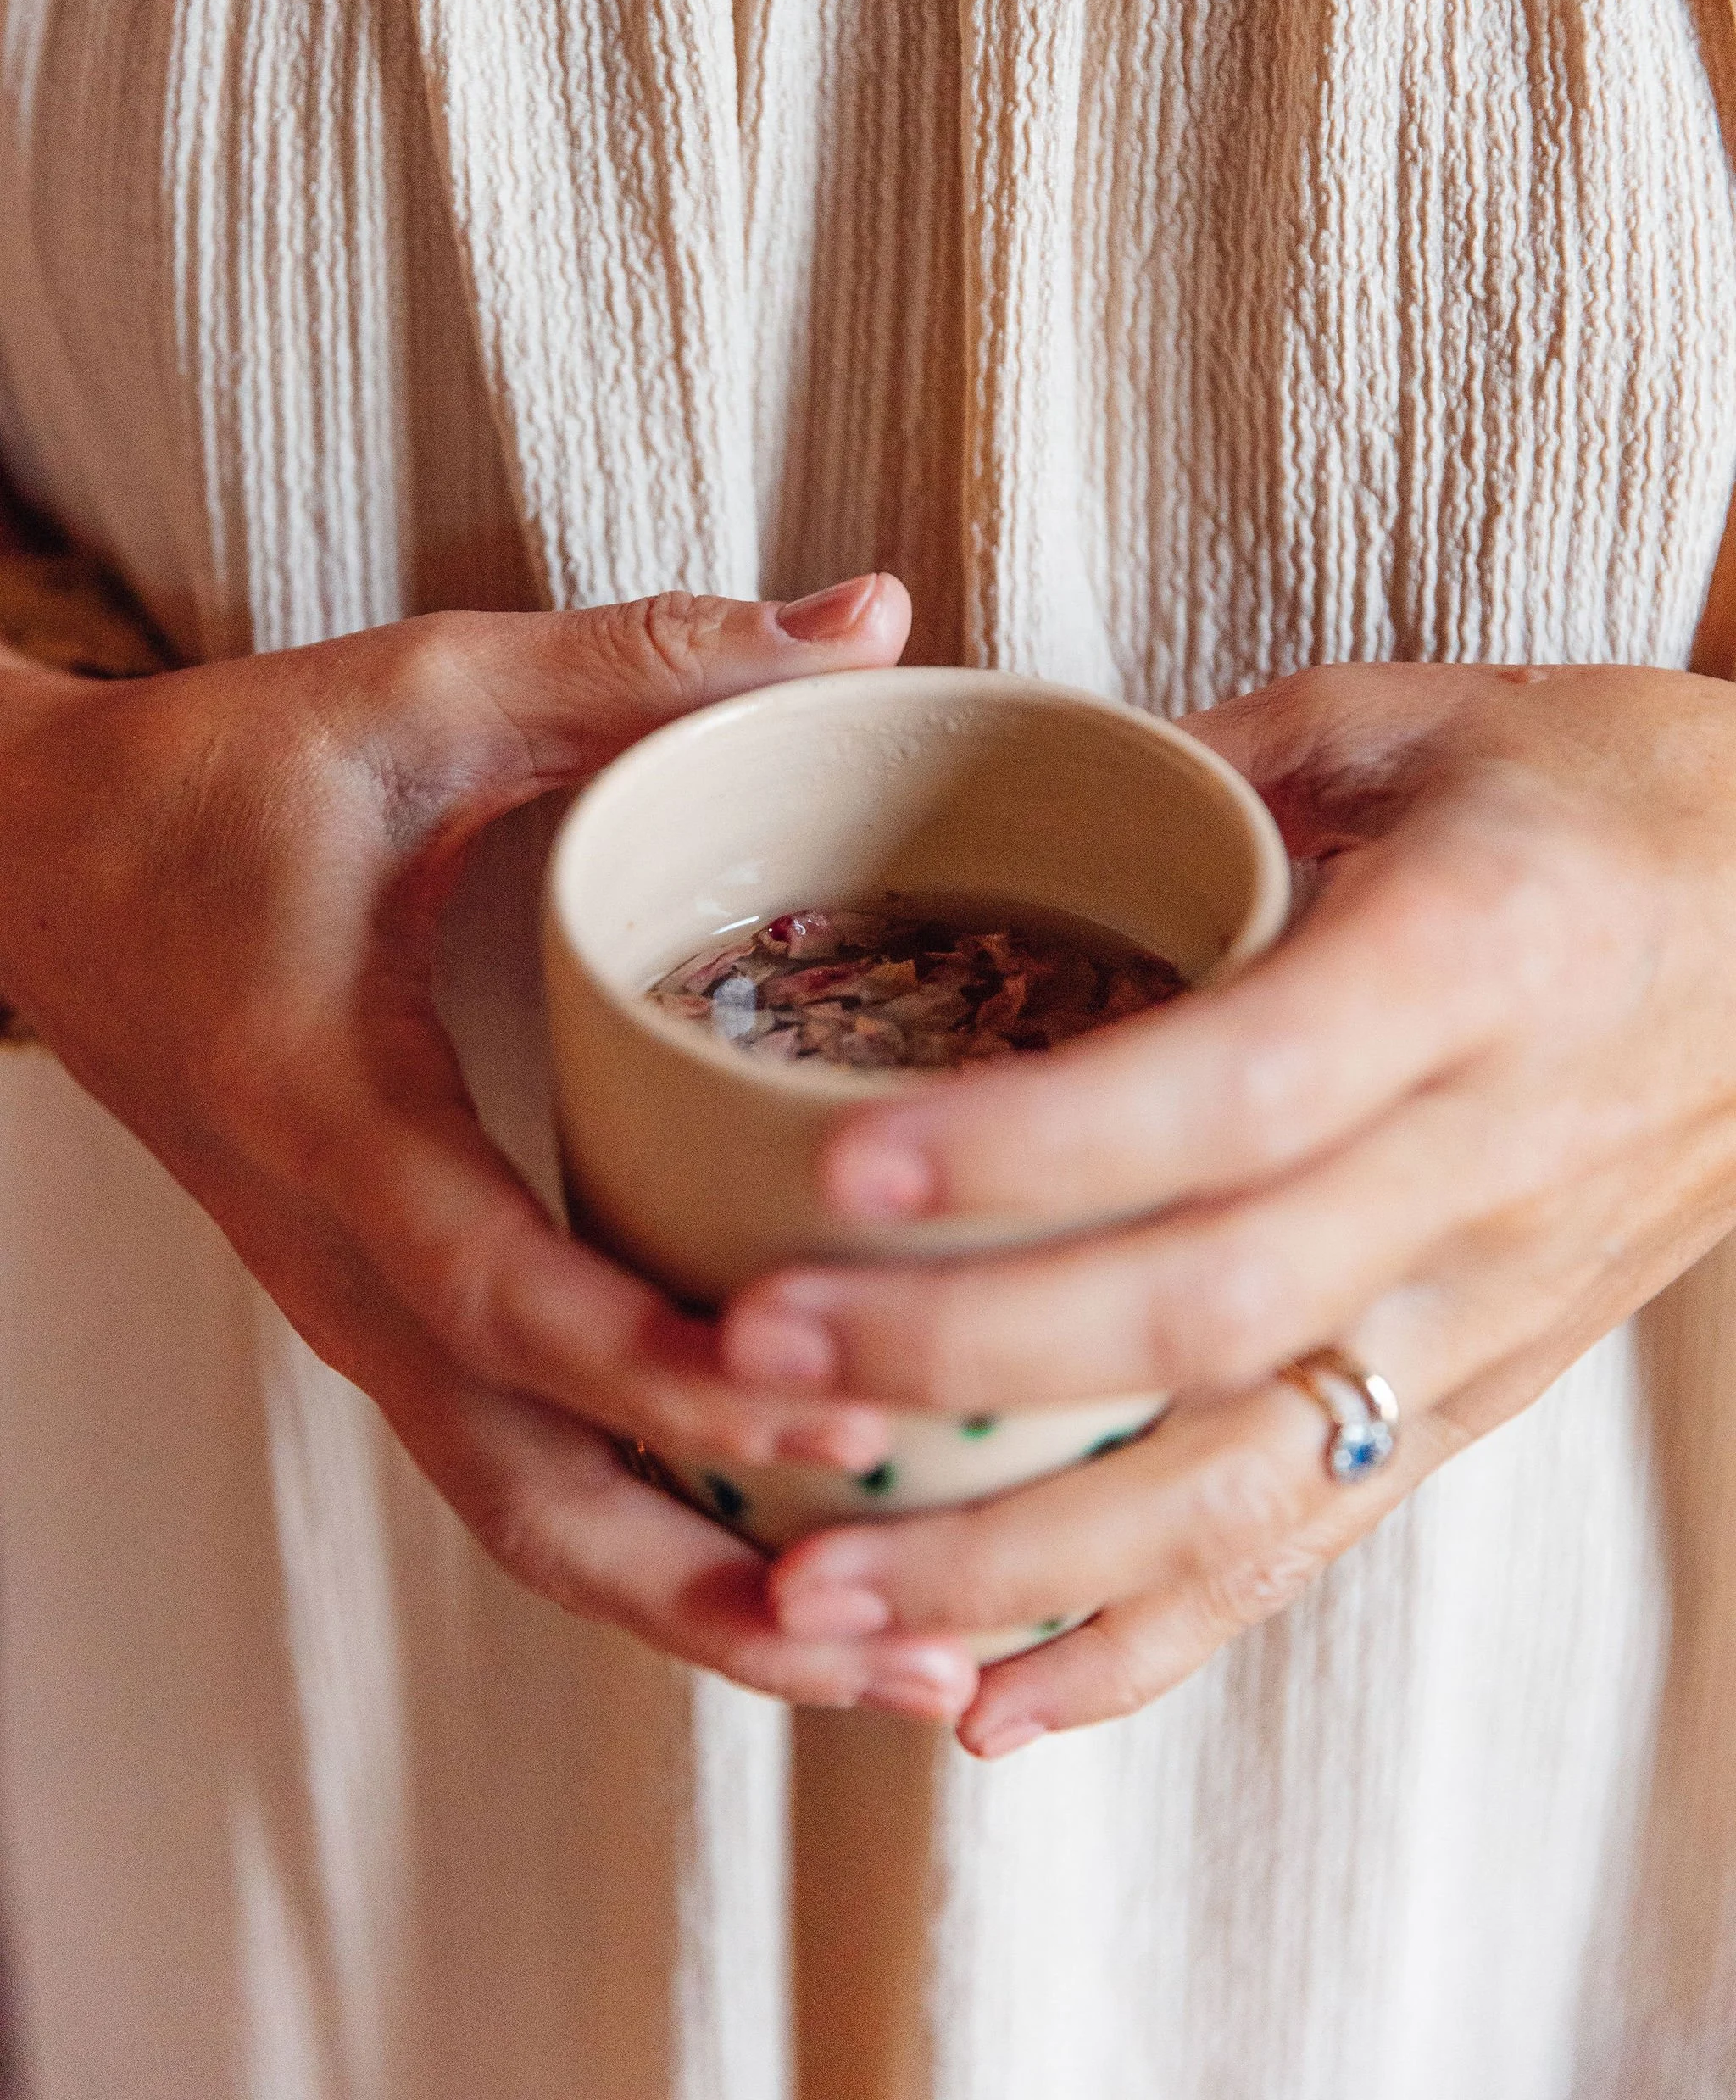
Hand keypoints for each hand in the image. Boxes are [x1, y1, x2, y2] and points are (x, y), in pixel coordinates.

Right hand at [0, 578, 978, 1723]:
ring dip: (702, 1611)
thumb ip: (643, 658)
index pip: (502, 1290)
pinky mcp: (387, 1316)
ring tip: (906, 1675)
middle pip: (527, 1493)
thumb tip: (875, 620)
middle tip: (929, 1646)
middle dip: (723, 1586)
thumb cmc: (217, 782)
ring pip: (528, 1523)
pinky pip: (520, 1473)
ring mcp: (354, 1310)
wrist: (32, 873)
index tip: (848, 1417)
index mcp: (328, 1108)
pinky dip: (654, 1547)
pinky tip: (796, 1573)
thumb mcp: (415, 693)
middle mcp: (338, 1257)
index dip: (673, 1371)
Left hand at [717, 662, 1735, 1750]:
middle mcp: (1486, 1162)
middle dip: (966, 1359)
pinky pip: (1308, 1546)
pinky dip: (1147, 1643)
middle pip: (1211, 1308)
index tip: (843, 1164)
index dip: (1044, 1145)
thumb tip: (988, 789)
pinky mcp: (1483, 1393)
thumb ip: (1214, 760)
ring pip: (1245, 1482)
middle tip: (754, 1363)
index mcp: (1474, 963)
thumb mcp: (1426, 717)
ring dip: (1017, 1560)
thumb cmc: (1616, 794)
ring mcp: (1489, 1308)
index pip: (1243, 1085)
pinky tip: (991, 1705)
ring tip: (811, 1591)